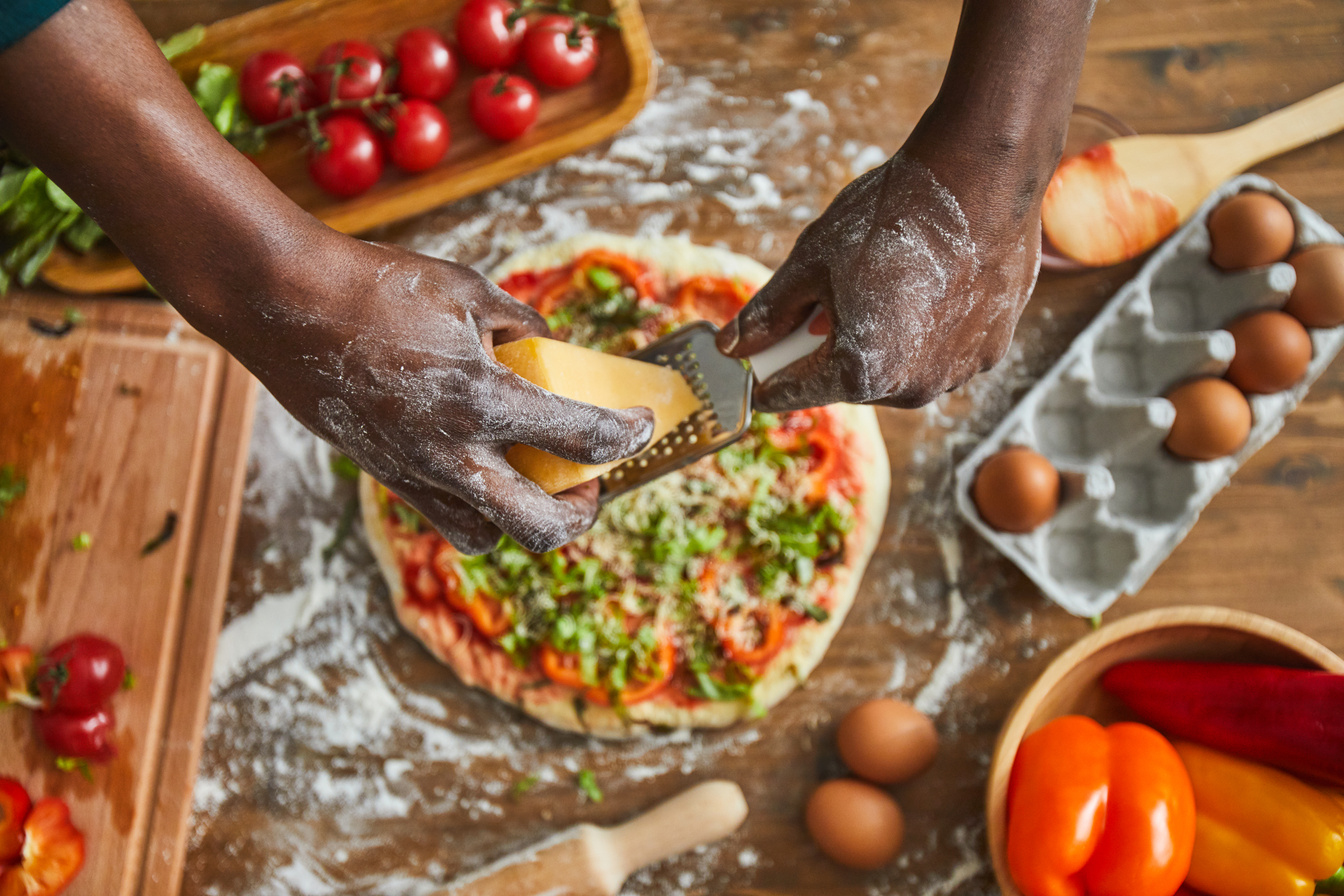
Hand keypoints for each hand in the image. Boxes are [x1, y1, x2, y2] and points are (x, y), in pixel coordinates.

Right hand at [232, 233, 653, 554]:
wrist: (280, 303)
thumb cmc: (376, 285)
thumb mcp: (469, 290)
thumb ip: (523, 325)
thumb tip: (553, 347)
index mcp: (482, 399)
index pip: (582, 438)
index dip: (627, 435)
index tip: (641, 425)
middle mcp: (452, 453)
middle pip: (542, 528)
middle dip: (583, 511)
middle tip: (590, 477)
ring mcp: (413, 473)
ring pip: (488, 537)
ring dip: (524, 516)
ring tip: (533, 476)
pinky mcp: (384, 475)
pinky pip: (444, 515)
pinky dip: (474, 501)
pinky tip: (479, 460)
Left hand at [716, 144, 1040, 411]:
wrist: (980, 177)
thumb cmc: (890, 217)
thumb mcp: (809, 263)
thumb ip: (767, 314)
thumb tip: (731, 347)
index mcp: (860, 372)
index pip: (793, 392)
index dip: (767, 376)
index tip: (753, 367)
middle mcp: (912, 388)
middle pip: (849, 380)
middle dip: (831, 345)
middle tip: (834, 292)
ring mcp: (957, 373)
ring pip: (897, 368)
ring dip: (882, 337)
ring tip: (888, 279)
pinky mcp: (990, 351)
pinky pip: (940, 351)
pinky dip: (927, 328)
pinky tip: (930, 283)